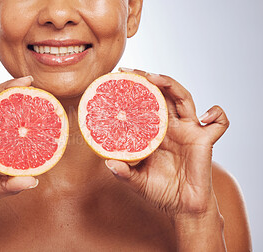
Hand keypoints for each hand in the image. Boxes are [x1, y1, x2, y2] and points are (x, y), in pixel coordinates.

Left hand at [105, 68, 229, 218]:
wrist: (182, 208)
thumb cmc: (159, 191)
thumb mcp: (137, 181)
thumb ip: (124, 173)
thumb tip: (108, 163)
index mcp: (154, 132)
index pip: (145, 104)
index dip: (134, 92)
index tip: (117, 80)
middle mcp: (171, 127)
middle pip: (162, 94)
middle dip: (148, 80)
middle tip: (131, 72)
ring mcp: (188, 131)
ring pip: (184, 98)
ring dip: (171, 85)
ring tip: (155, 78)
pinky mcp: (205, 140)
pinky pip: (219, 123)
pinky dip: (216, 115)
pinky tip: (204, 117)